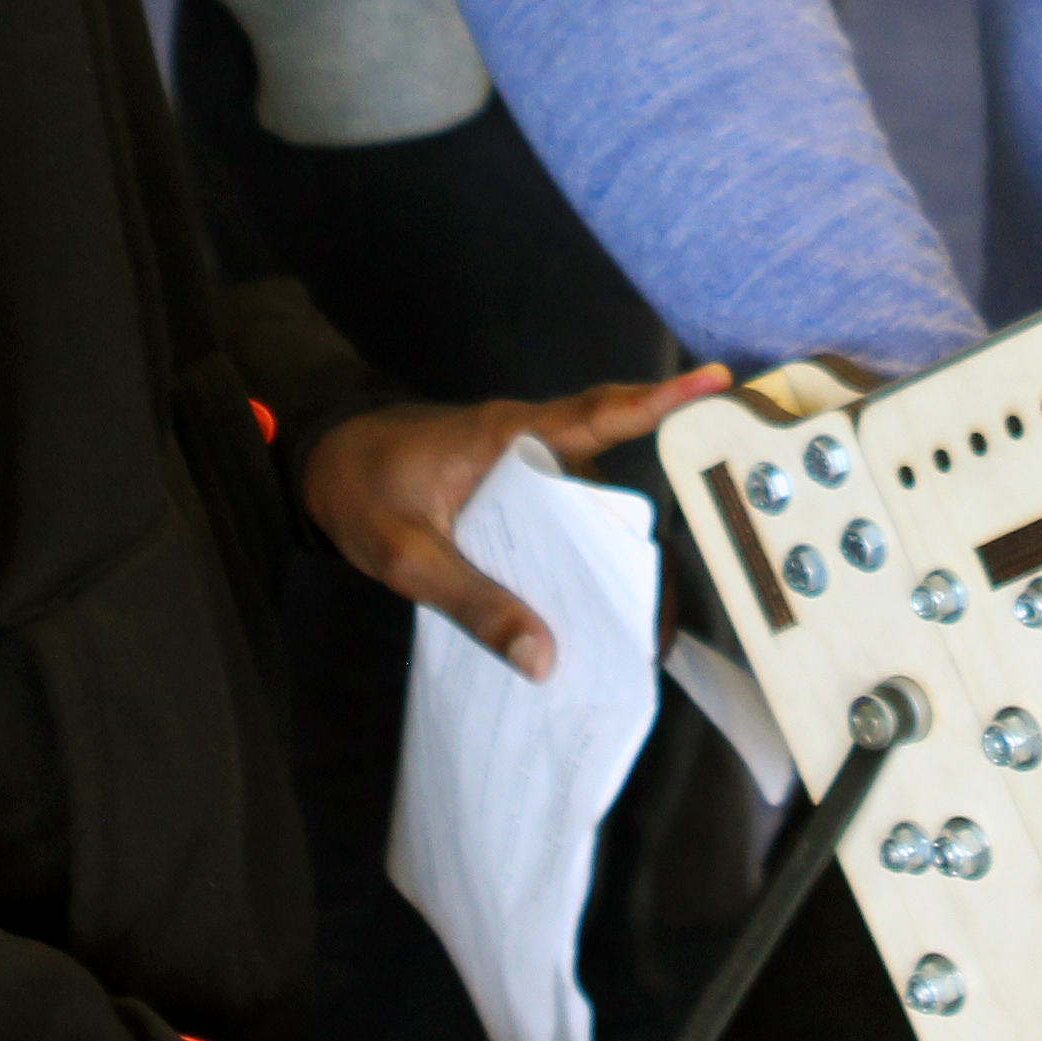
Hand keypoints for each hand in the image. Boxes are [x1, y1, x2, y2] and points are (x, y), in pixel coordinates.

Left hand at [300, 368, 726, 677]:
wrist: (323, 461)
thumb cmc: (361, 488)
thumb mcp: (406, 554)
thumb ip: (471, 601)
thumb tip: (542, 657)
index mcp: (508, 436)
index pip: (598, 412)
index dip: (659, 399)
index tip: (717, 383)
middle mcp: (530, 443)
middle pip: (613, 481)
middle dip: (650, 545)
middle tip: (666, 619)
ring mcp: (525, 465)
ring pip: (593, 506)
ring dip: (618, 558)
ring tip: (639, 630)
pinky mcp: (515, 489)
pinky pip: (565, 519)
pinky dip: (584, 558)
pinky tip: (588, 610)